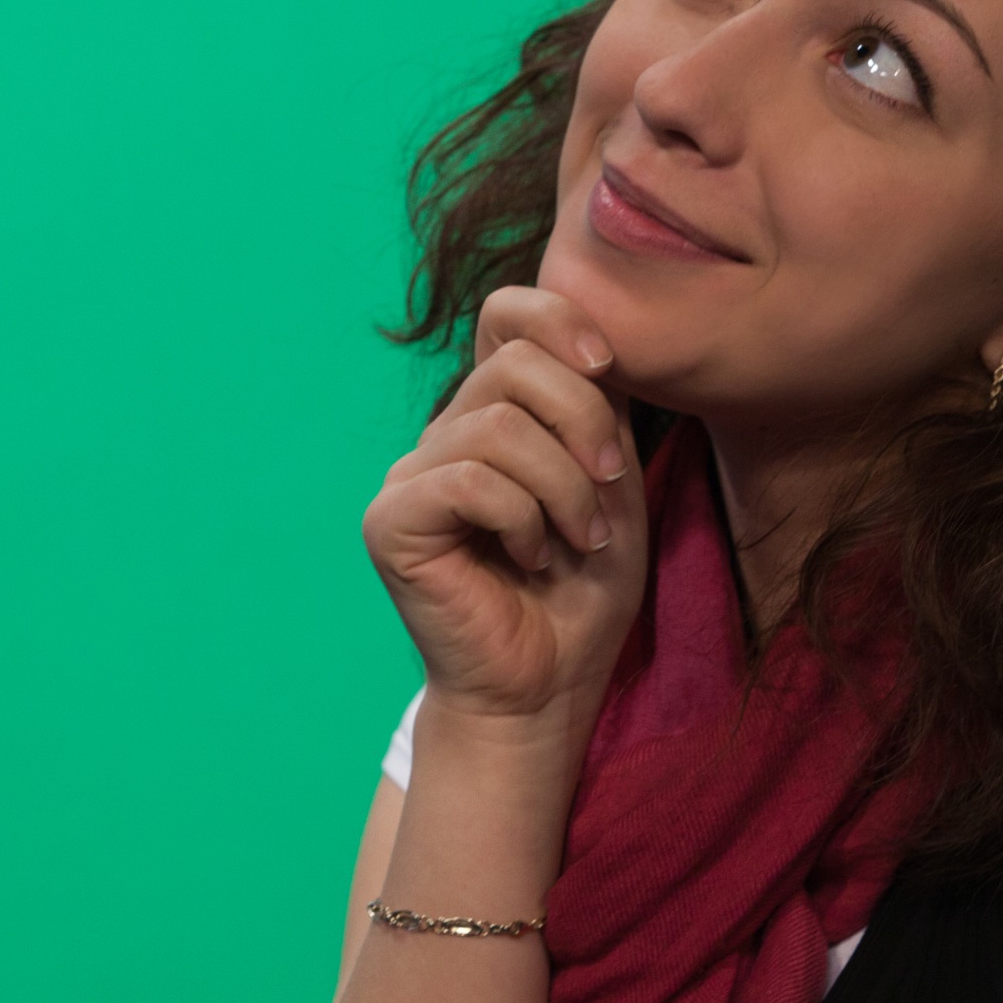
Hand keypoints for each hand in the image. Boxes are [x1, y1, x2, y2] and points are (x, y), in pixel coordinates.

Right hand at [362, 287, 648, 731]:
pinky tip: (531, 558)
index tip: (607, 367)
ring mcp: (412, 476)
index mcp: (495, 413)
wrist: (546, 688)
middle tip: (606, 487)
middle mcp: (446, 434)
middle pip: (513, 363)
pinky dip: (521, 518)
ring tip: (578, 539)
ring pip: (495, 425)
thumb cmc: (581, 594)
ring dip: (561, 486)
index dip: (557, 317)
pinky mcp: (392, 521)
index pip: (505, 314)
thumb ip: (597, 408)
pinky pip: (468, 480)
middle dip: (581, 419)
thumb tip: (594, 340)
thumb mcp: (610, 483)